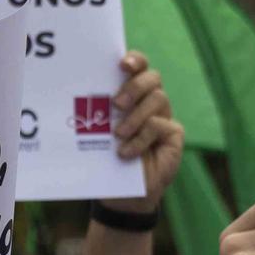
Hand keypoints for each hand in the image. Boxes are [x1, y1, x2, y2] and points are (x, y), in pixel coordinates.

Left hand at [101, 51, 183, 214]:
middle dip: (135, 86)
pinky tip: (126, 152)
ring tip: (118, 134)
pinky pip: (160, 125)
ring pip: (158, 98)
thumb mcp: (97, 134)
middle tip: (116, 104)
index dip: (135, 60)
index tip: (122, 64)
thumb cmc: (107, 159)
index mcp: (131, 94)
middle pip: (152, 78)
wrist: (123, 194)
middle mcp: (150, 101)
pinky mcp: (174, 135)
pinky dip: (141, 138)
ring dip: (135, 116)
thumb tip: (79, 96)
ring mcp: (164, 116)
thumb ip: (97, 113)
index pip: (138, 67)